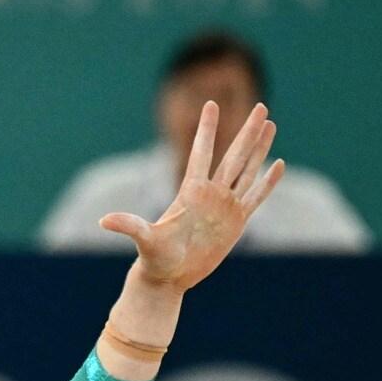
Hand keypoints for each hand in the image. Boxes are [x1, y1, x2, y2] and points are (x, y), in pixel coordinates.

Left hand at [99, 101, 284, 292]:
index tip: (211, 103)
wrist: (168, 277)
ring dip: (259, 148)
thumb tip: (103, 221)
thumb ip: (129, 226)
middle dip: (247, 130)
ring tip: (270, 124)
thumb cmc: (155, 258)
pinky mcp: (236, 222)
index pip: (202, 153)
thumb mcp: (145, 240)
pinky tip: (278, 164)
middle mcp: (210, 193)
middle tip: (261, 105)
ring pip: (247, 170)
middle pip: (233, 155)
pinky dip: (267, 182)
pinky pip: (256, 197)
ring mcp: (225, 206)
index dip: (207, 129)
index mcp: (191, 191)